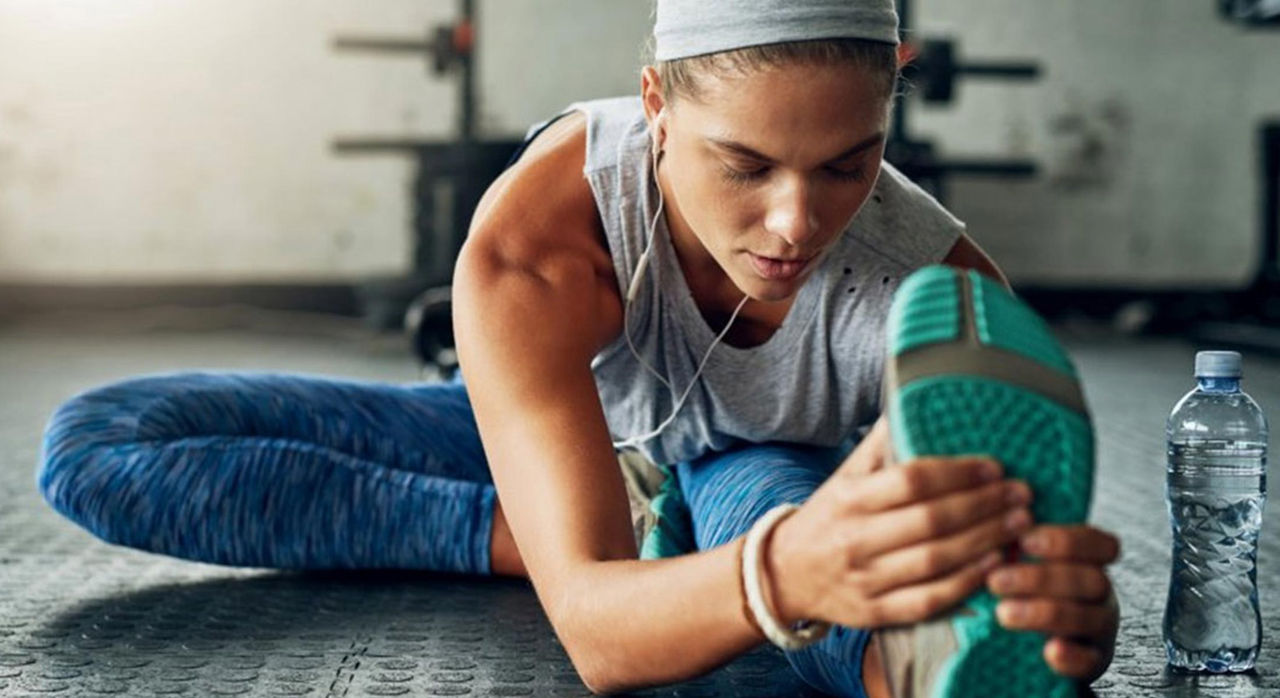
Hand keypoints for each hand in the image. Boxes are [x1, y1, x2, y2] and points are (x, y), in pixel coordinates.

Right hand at [763, 419, 1034, 628]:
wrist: (785, 574)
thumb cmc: (828, 517)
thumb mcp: (845, 476)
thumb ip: (880, 444)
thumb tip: (914, 399)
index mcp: (849, 498)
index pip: (911, 480)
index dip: (958, 472)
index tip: (995, 466)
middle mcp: (855, 539)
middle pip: (931, 521)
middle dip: (984, 505)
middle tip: (1021, 494)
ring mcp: (865, 579)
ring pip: (935, 560)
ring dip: (985, 541)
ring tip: (1018, 524)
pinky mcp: (875, 613)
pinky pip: (928, 600)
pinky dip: (965, 583)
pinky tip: (993, 564)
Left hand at [987, 524, 1120, 681]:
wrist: (1035, 641)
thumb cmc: (1025, 589)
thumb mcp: (1027, 562)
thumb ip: (1017, 544)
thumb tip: (995, 521)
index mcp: (1091, 563)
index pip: (1102, 545)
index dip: (1068, 541)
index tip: (1024, 540)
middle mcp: (1101, 594)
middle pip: (1092, 580)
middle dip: (1042, 578)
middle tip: (995, 581)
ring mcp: (1099, 630)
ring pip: (1087, 618)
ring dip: (1045, 614)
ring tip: (1003, 613)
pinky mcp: (1092, 663)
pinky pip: (1089, 661)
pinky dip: (1071, 657)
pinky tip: (1050, 651)